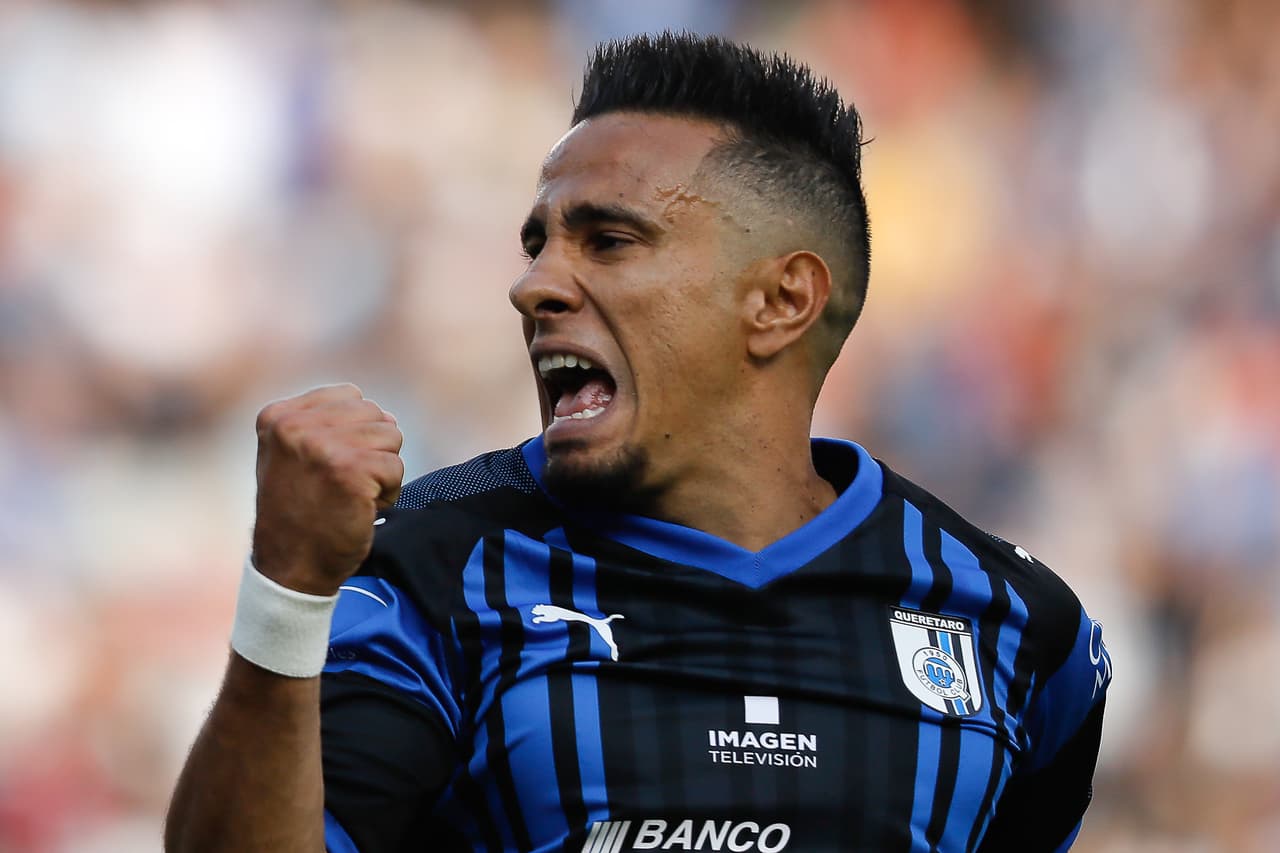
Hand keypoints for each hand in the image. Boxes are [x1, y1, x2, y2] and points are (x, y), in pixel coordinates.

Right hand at [251, 384, 403, 595]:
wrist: (290, 567)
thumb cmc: (300, 514)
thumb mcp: (292, 456)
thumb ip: (325, 425)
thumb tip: (387, 416)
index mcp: (278, 417)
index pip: (349, 396)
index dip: (356, 432)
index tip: (332, 466)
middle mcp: (296, 425)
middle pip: (374, 414)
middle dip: (372, 450)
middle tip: (345, 485)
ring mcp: (323, 446)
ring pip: (390, 437)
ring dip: (382, 471)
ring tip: (353, 496)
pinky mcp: (350, 469)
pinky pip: (396, 467)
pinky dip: (389, 492)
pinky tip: (362, 509)